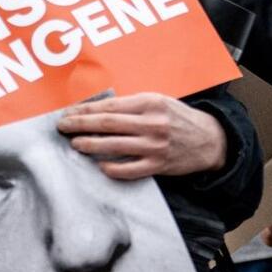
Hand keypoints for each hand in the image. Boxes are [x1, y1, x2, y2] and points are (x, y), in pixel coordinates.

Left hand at [58, 93, 228, 179]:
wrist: (210, 139)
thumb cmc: (179, 118)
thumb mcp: (159, 102)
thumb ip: (133, 105)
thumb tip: (98, 110)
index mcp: (150, 103)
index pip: (109, 106)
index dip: (85, 110)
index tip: (68, 112)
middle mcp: (151, 123)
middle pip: (107, 124)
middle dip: (80, 125)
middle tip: (62, 127)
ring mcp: (154, 146)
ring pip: (113, 146)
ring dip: (90, 145)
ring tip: (75, 144)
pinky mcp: (158, 165)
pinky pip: (128, 169)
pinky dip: (111, 168)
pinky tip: (100, 165)